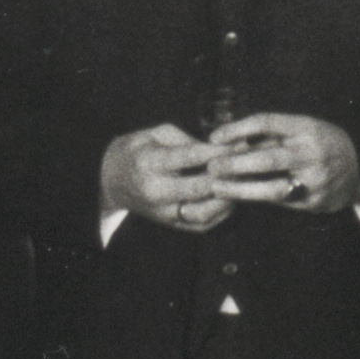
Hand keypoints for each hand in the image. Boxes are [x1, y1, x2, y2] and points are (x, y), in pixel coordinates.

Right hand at [102, 124, 235, 233]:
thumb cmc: (138, 151)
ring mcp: (163, 212)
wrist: (113, 181)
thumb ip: (188, 140)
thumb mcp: (156, 134)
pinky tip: (230, 196)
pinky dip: (221, 211)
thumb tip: (221, 148)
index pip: (190, 157)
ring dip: (227, 197)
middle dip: (227, 175)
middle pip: (200, 187)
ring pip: (204, 211)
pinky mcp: (172, 224)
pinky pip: (203, 223)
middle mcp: (155, 191)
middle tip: (246, 163)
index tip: (240, 144)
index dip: (219, 151)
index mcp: (149, 163)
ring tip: (241, 181)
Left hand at [203, 112, 358, 214]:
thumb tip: (231, 142)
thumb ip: (272, 135)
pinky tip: (238, 196)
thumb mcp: (303, 129)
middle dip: (234, 163)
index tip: (214, 137)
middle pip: (267, 158)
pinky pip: (279, 201)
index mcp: (308, 127)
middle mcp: (313, 153)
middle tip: (212, 166)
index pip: (267, 122)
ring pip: (271, 187)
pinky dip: (256, 198)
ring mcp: (315, 180)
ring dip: (240, 188)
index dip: (237, 129)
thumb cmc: (322, 144)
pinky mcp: (314, 201)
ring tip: (218, 187)